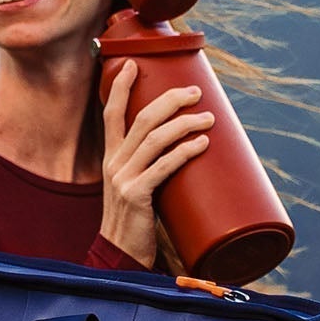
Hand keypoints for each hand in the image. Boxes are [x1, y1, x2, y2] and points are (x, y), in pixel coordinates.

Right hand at [98, 59, 215, 267]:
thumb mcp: (135, 187)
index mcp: (111, 157)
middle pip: (142, 119)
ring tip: (209, 118)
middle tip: (196, 92)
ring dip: (186, 123)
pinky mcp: (137, 196)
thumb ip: (151, 167)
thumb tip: (186, 147)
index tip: (135, 63)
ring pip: (156, 138)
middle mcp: (114, 163)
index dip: (120, 86)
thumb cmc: (135, 221)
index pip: (110, 113)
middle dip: (172, 100)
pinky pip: (164, 166)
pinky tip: (202, 144)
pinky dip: (185, 151)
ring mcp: (123, 179)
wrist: (120, 257)